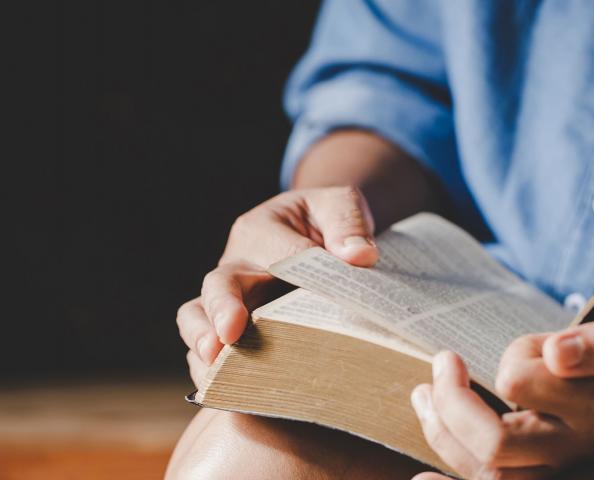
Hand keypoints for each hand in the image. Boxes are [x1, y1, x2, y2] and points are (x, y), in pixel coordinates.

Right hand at [176, 186, 378, 387]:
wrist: (314, 234)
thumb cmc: (325, 220)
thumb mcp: (340, 206)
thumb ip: (347, 223)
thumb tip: (359, 258)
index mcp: (261, 229)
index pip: (279, 252)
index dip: (299, 273)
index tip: (325, 290)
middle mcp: (238, 264)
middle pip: (219, 285)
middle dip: (223, 309)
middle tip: (229, 334)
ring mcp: (232, 299)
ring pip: (198, 316)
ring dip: (203, 343)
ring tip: (214, 369)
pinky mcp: (233, 327)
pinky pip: (211, 346)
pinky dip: (214, 370)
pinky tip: (225, 390)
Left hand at [410, 317, 593, 479]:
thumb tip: (559, 356)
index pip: (522, 388)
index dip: (500, 368)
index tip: (458, 354)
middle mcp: (574, 451)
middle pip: (496, 444)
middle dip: (451, 403)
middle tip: (442, 363)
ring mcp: (555, 471)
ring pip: (489, 474)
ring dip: (442, 433)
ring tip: (423, 396)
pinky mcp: (533, 475)